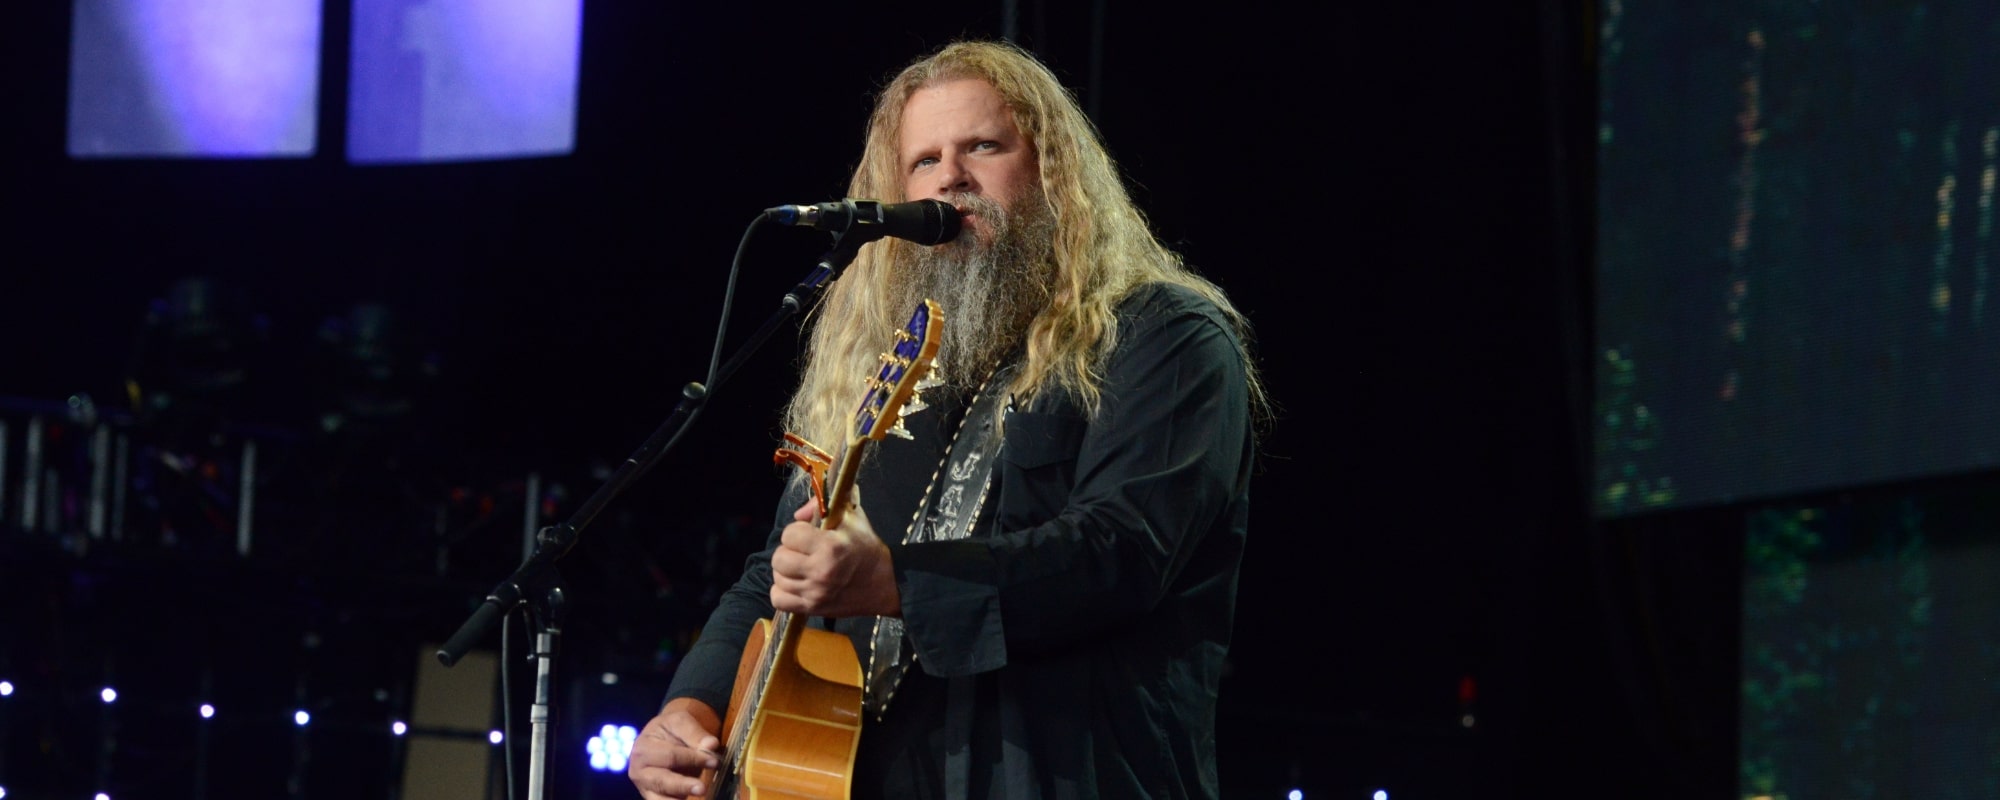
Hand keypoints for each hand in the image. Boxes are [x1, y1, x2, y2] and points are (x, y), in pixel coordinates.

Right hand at [628, 698, 721, 798]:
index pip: (671, 756)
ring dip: (678, 797)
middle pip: (662, 780)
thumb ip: (695, 733)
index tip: (714, 761)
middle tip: (702, 788)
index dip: (693, 758)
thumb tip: (711, 745)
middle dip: (683, 785)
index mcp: (643, 748)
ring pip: (659, 798)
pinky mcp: (653, 797)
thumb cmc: (671, 729)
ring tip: (697, 795)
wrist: (663, 736)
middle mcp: (639, 770)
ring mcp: (645, 786)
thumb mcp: (681, 722)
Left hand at [769, 493, 901, 617]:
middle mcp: (820, 571)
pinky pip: (778, 599)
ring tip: (802, 568)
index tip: (808, 535)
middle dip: (789, 551)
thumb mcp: (852, 517)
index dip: (797, 531)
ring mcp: (815, 593)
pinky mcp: (812, 608)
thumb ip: (822, 505)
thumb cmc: (866, 547)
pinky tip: (796, 584)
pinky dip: (782, 591)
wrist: (885, 583)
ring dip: (786, 571)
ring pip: (778, 578)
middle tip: (803, 552)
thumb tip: (798, 514)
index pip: (789, 535)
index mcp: (830, 546)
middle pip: (779, 558)